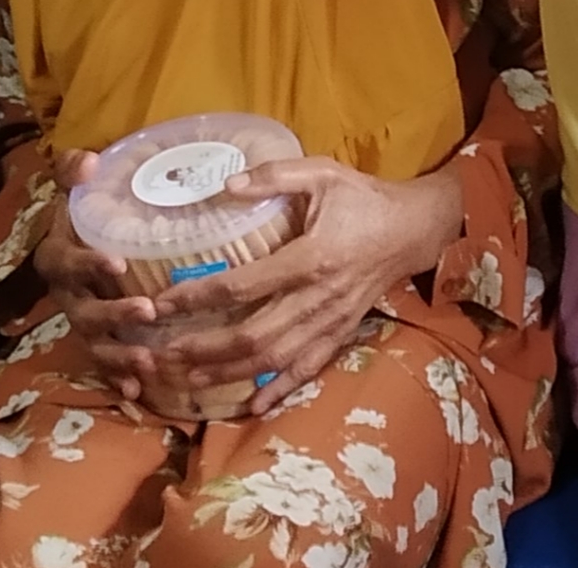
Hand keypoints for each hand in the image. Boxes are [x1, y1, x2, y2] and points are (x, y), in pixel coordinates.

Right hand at [27, 150, 158, 399]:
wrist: (79, 235)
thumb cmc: (84, 210)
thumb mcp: (74, 185)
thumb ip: (73, 170)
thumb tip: (87, 162)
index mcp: (58, 255)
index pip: (67, 260)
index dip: (88, 263)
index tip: (118, 263)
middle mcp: (66, 294)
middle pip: (83, 311)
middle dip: (113, 315)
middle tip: (148, 311)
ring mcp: (80, 320)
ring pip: (94, 343)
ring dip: (119, 355)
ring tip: (148, 360)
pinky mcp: (95, 339)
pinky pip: (102, 365)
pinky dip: (117, 379)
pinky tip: (137, 392)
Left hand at [148, 158, 461, 415]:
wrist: (415, 229)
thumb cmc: (364, 198)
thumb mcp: (322, 173)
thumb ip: (274, 176)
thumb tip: (225, 183)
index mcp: (310, 258)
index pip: (242, 285)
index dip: (199, 297)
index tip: (162, 303)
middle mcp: (318, 299)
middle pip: (254, 336)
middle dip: (206, 349)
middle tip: (165, 355)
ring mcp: (331, 321)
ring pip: (276, 359)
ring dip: (232, 373)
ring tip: (191, 379)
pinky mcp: (342, 333)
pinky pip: (309, 368)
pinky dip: (281, 390)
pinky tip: (254, 404)